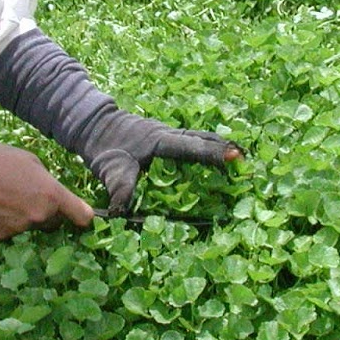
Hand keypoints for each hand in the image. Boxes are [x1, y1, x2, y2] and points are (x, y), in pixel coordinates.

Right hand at [0, 139, 93, 238]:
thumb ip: (46, 181)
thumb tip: (50, 193)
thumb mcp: (29, 161)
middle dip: (47, 214)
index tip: (81, 217)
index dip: (83, 217)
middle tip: (27, 197)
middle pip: (53, 222)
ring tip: (3, 198)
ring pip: (30, 227)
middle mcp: (40, 216)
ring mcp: (20, 229)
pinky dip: (5, 224)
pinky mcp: (0, 237)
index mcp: (52, 194)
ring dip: (23, 218)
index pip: (82, 216)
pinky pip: (10, 232)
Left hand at [80, 113, 243, 214]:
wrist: (94, 125)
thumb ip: (121, 190)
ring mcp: (168, 133)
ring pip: (199, 136)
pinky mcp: (166, 137)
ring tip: (238, 157)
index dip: (212, 153)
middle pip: (202, 138)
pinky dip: (207, 146)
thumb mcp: (110, 171)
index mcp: (159, 140)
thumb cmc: (104, 147)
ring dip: (218, 146)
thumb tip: (124, 214)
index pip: (191, 147)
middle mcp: (168, 133)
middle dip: (224, 148)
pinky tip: (214, 157)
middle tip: (246, 159)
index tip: (235, 156)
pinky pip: (192, 140)